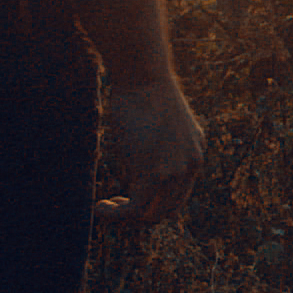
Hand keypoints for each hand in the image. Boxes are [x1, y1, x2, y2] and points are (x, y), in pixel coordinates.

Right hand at [98, 75, 205, 229]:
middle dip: (140, 213)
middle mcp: (191, 164)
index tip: (126, 194)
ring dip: (125, 217)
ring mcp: (177, 171)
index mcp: (194, 152)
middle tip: (114, 204)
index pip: (178, 192)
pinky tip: (99, 208)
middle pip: (168, 208)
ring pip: (152, 214)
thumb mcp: (155, 122)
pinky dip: (116, 216)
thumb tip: (136, 156)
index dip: (153, 200)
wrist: (143, 75)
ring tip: (104, 208)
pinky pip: (135, 209)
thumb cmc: (140, 89)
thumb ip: (154, 144)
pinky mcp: (156, 174)